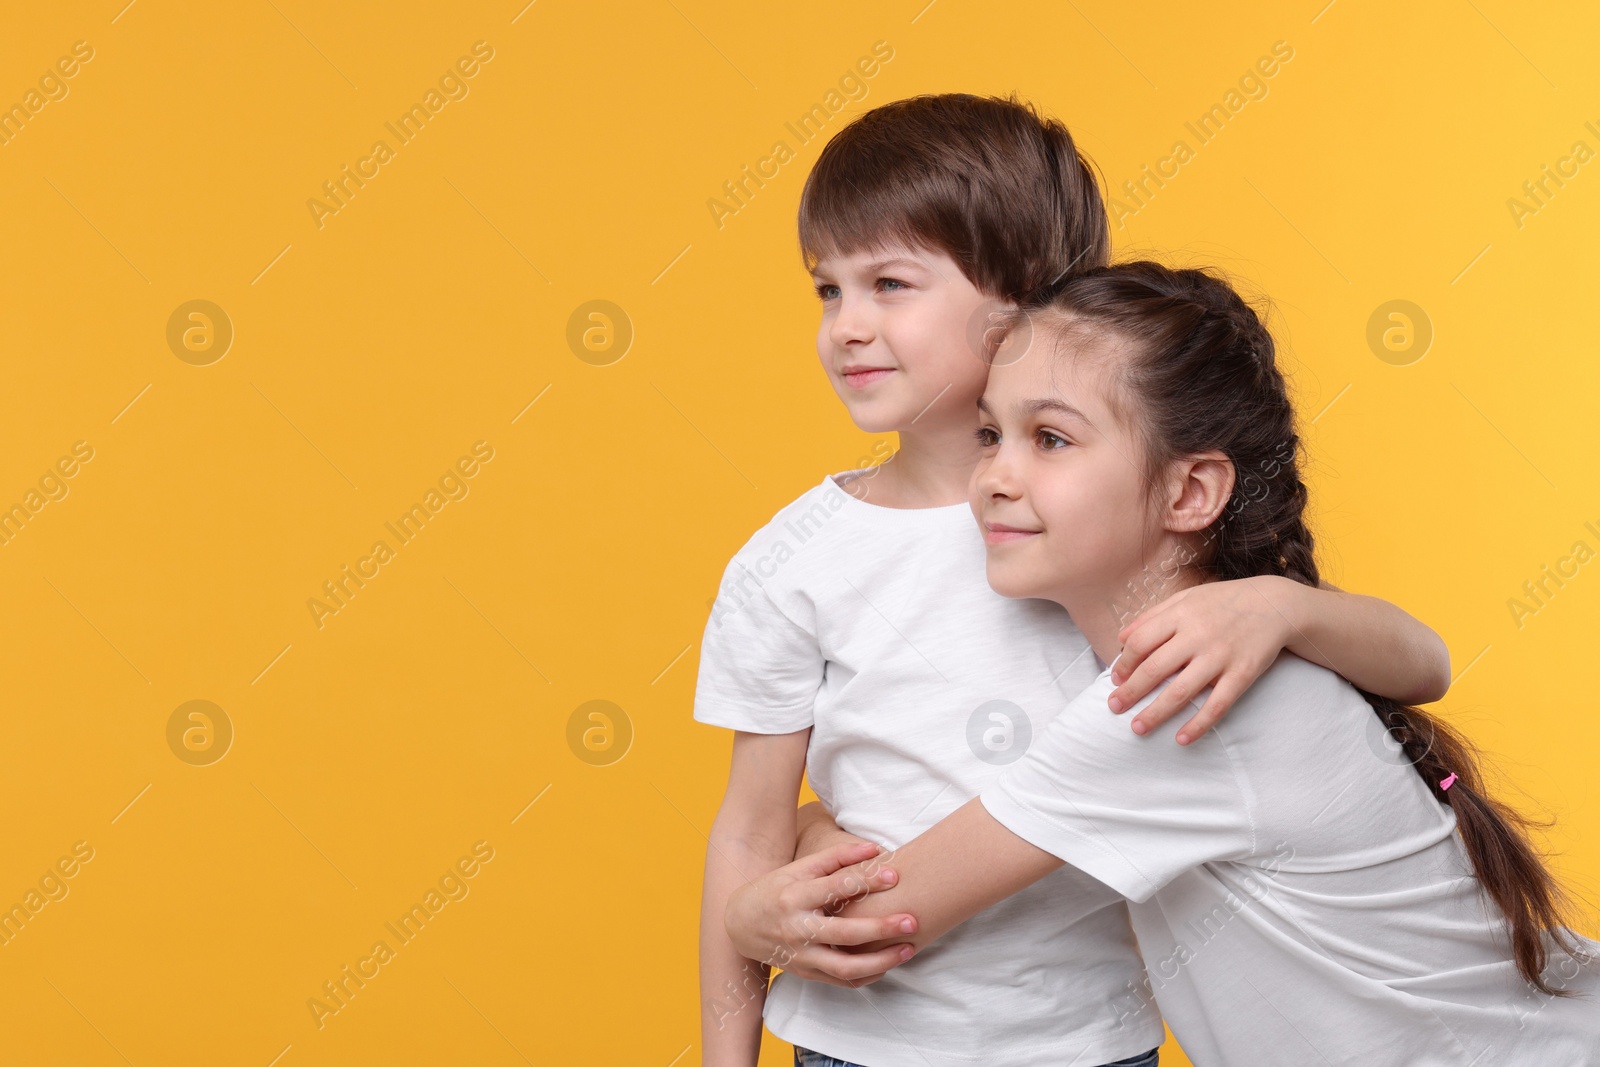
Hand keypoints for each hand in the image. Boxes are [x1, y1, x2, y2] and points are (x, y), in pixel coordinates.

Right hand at [725, 840, 918, 986]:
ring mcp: (802, 956)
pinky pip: (842, 981)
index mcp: (795, 897)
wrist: (740, 925)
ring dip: (881, 962)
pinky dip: (868, 975)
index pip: (836, 888)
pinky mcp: (806, 973)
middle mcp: (798, 930)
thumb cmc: (775, 890)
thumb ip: (836, 857)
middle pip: (845, 934)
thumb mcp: (798, 869)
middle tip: (912, 921)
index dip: (867, 881)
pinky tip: (889, 964)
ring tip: (908, 949)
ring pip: (846, 968)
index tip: (895, 874)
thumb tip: (874, 848)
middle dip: (881, 929)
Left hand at [1108, 575, 1294, 742]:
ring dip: (1156, 713)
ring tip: (1137, 728)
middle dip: (1130, 691)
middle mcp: (1198, 635)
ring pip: (1181, 691)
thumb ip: (1152, 616)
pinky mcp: (1243, 674)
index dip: (1124, 662)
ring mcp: (1221, 656)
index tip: (1116, 678)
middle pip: (1154, 668)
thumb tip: (1120, 638)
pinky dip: (1198, 724)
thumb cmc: (1223, 601)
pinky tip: (1182, 739)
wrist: (1274, 604)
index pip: (1140, 642)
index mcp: (1180, 615)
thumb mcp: (1186, 598)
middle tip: (1114, 707)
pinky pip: (1217, 704)